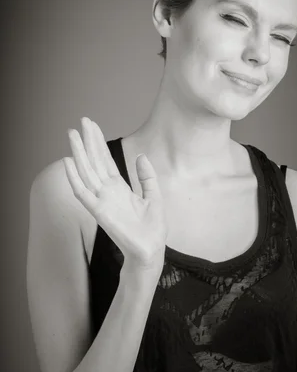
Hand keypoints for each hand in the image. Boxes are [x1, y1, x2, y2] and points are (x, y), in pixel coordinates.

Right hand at [63, 117, 167, 269]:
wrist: (150, 250)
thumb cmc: (152, 228)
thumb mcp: (153, 196)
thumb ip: (146, 177)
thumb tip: (140, 155)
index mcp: (119, 187)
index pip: (105, 160)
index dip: (98, 142)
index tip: (92, 125)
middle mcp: (107, 191)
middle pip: (94, 161)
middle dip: (88, 141)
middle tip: (81, 121)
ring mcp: (101, 200)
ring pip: (86, 172)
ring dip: (78, 153)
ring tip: (72, 134)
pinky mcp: (99, 211)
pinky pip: (82, 192)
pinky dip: (74, 177)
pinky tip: (68, 161)